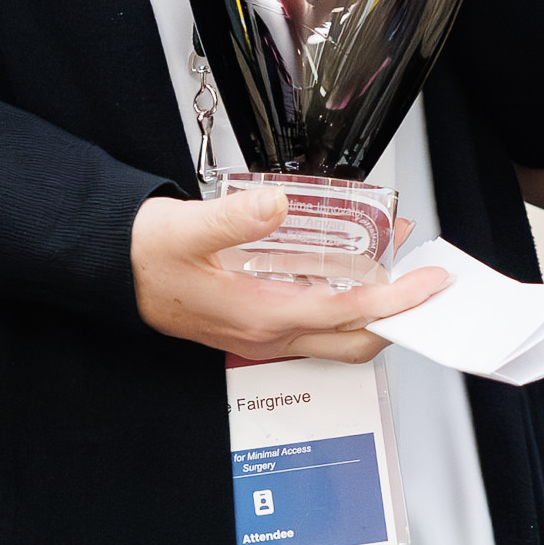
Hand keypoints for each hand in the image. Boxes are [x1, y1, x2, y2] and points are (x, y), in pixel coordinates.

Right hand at [130, 184, 450, 361]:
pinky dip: (345, 301)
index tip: (429, 282)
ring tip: (396, 263)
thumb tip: (279, 203)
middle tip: (427, 283)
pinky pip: (315, 322)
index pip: (347, 314)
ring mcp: (262, 333)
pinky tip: (349, 269)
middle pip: (352, 341)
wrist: (115, 269)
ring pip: (335, 335)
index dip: (396, 300)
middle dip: (398, 317)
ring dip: (373, 307)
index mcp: (260, 316)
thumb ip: (235, 218)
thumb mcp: (187, 229)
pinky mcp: (256, 322)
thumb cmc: (147, 255)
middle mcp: (267, 334)